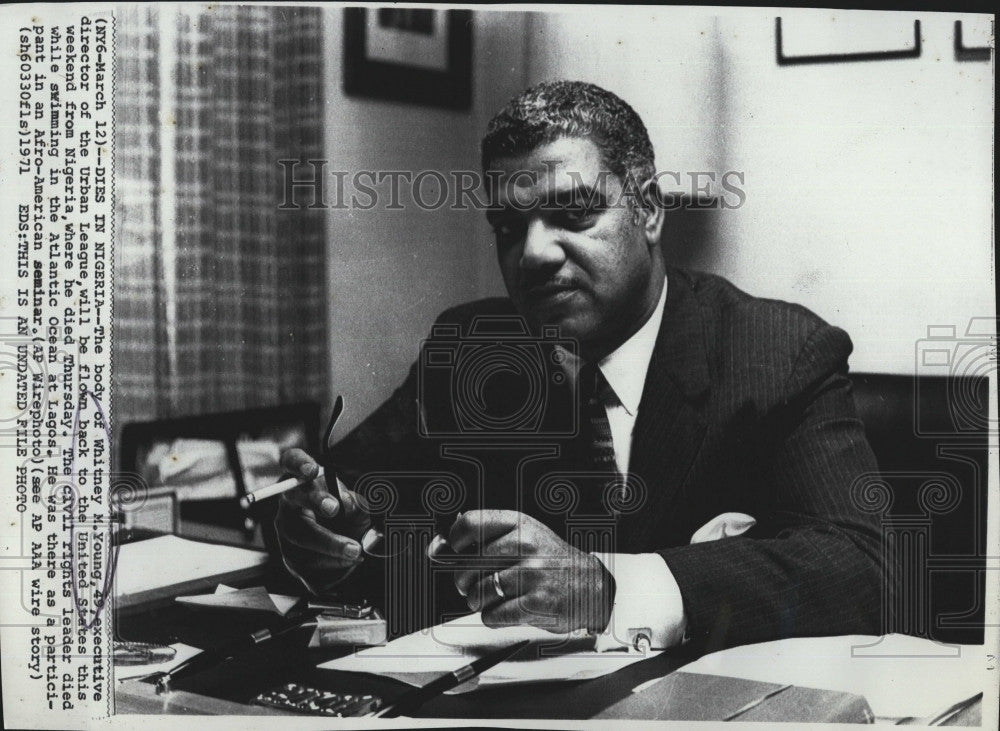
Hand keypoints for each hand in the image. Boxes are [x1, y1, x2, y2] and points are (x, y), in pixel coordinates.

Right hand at [273, 448, 370, 594]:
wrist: (342, 551)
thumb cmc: (345, 518)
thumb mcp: (356, 507)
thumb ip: (354, 502)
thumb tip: (346, 502)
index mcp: (304, 480)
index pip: (292, 462)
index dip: (298, 463)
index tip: (312, 470)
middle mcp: (290, 502)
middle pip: (294, 497)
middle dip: (315, 501)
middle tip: (334, 508)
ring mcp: (285, 529)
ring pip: (300, 534)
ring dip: (330, 543)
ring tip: (354, 549)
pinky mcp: (290, 555)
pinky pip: (306, 559)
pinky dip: (330, 562)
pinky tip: (346, 560)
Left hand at [449, 510, 614, 633]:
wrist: (591, 587)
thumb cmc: (552, 561)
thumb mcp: (526, 534)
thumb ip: (486, 536)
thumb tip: (438, 545)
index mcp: (519, 523)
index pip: (470, 524)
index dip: (452, 540)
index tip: (453, 550)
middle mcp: (525, 545)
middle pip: (468, 566)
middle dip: (464, 581)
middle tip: (475, 583)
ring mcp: (531, 574)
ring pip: (478, 593)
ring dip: (478, 601)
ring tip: (493, 597)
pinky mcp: (535, 603)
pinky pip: (492, 615)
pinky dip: (492, 617)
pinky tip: (507, 609)